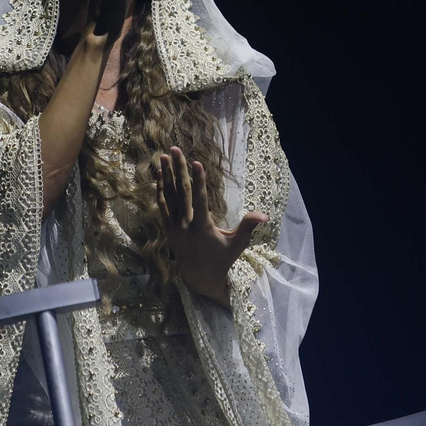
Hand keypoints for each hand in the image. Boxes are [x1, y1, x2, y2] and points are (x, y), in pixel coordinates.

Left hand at [155, 147, 267, 302]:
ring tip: (165, 155)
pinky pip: (163, 204)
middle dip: (179, 169)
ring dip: (167, 174)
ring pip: (169, 196)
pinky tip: (161, 173)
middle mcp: (184, 226)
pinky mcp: (168, 227)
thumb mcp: (237, 244)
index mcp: (202, 229)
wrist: (199, 276)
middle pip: (181, 193)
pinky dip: (161, 188)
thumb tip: (264, 215)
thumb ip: (248, 227)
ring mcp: (173, 227)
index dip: (199, 181)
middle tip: (175, 149)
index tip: (196, 162)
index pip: (200, 200)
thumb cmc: (222, 258)